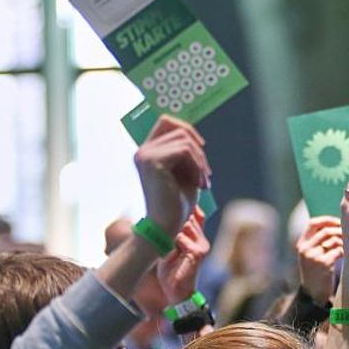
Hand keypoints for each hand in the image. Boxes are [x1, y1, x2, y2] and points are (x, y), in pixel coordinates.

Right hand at [136, 116, 210, 233]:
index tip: (202, 147)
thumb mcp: (185, 173)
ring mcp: (146, 154)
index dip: (187, 129)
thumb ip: (186, 154)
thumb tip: (196, 136)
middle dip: (199, 150)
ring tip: (203, 182)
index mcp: (147, 152)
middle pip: (179, 128)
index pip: (166, 122)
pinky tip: (199, 184)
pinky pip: (185, 151)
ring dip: (200, 162)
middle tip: (206, 174)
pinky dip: (197, 167)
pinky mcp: (153, 161)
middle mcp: (143, 150)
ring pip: (185, 140)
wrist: (166, 227)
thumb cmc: (177, 204)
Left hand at [157, 208, 209, 302]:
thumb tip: (158, 218)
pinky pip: (182, 238)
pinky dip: (171, 243)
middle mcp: (202, 240)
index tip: (169, 206)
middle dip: (173, 219)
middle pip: (189, 217)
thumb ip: (171, 234)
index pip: (197, 214)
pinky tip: (166, 252)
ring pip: (185, 225)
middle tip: (158, 223)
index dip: (186, 208)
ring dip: (171, 230)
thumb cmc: (172, 271)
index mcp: (197, 237)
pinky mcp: (197, 253)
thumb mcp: (170, 249)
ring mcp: (201, 246)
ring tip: (162, 241)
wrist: (178, 292)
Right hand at [296, 216, 342, 304]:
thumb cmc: (316, 272)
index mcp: (301, 244)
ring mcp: (313, 257)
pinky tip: (347, 255)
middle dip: (340, 231)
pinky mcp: (323, 264)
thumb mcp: (311, 255)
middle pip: (326, 231)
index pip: (313, 223)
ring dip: (344, 242)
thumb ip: (318, 241)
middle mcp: (305, 249)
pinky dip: (345, 251)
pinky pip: (338, 251)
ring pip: (333, 240)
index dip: (327, 220)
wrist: (312, 294)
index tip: (339, 222)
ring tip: (348, 246)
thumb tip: (337, 225)